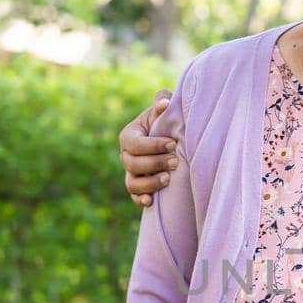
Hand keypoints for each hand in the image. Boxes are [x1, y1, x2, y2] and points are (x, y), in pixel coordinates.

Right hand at [120, 93, 178, 207]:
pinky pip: (135, 197)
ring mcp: (131, 173)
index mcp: (129, 135)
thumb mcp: (164, 109)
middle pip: (133, 164)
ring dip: (150, 183)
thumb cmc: (167, 121)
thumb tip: (164, 102)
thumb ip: (162, 101)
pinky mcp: (139, 187)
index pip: (134, 143)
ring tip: (169, 178)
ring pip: (132, 183)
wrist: (172, 138)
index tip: (172, 143)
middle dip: (155, 163)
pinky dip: (141, 200)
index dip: (152, 145)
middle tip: (176, 161)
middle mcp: (126, 155)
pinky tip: (151, 201)